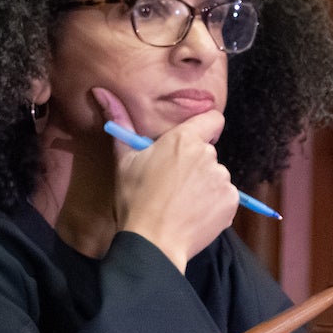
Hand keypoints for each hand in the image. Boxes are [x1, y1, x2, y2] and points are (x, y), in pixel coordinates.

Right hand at [99, 88, 237, 271]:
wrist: (153, 242)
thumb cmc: (134, 199)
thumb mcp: (123, 160)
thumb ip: (119, 122)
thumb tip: (100, 90)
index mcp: (184, 140)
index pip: (213, 119)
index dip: (203, 128)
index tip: (188, 142)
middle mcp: (209, 155)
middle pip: (207, 151)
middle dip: (193, 163)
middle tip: (170, 183)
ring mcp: (223, 180)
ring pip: (215, 175)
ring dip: (202, 184)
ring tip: (180, 202)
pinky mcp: (232, 202)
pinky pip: (224, 197)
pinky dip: (212, 203)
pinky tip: (192, 214)